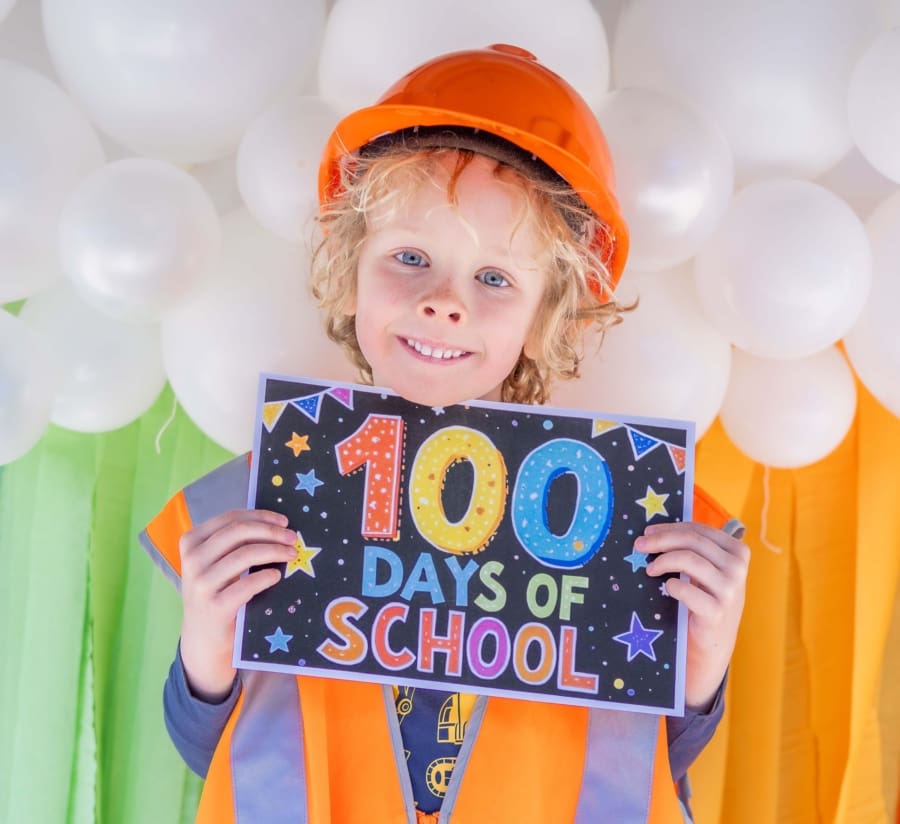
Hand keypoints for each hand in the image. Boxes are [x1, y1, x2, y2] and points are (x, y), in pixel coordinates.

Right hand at [178, 509, 296, 701]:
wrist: (203, 638)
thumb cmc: (216, 592)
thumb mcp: (216, 563)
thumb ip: (234, 542)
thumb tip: (276, 523)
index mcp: (191, 542)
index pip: (231, 519)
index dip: (261, 516)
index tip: (283, 521)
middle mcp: (192, 560)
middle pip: (239, 532)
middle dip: (271, 532)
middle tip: (292, 537)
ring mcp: (201, 584)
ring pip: (245, 554)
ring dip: (274, 551)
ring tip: (291, 554)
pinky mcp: (215, 607)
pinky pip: (248, 584)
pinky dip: (267, 576)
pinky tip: (276, 576)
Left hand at [634, 521, 749, 710]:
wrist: (713, 644)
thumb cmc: (705, 600)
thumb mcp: (706, 571)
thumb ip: (692, 549)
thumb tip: (652, 532)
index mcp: (737, 551)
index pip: (699, 530)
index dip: (669, 528)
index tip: (647, 532)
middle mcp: (738, 568)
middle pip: (692, 541)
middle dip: (661, 540)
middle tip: (639, 546)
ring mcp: (731, 590)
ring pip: (689, 560)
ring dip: (663, 561)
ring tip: (649, 569)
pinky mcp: (717, 612)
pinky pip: (687, 590)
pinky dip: (672, 586)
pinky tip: (666, 588)